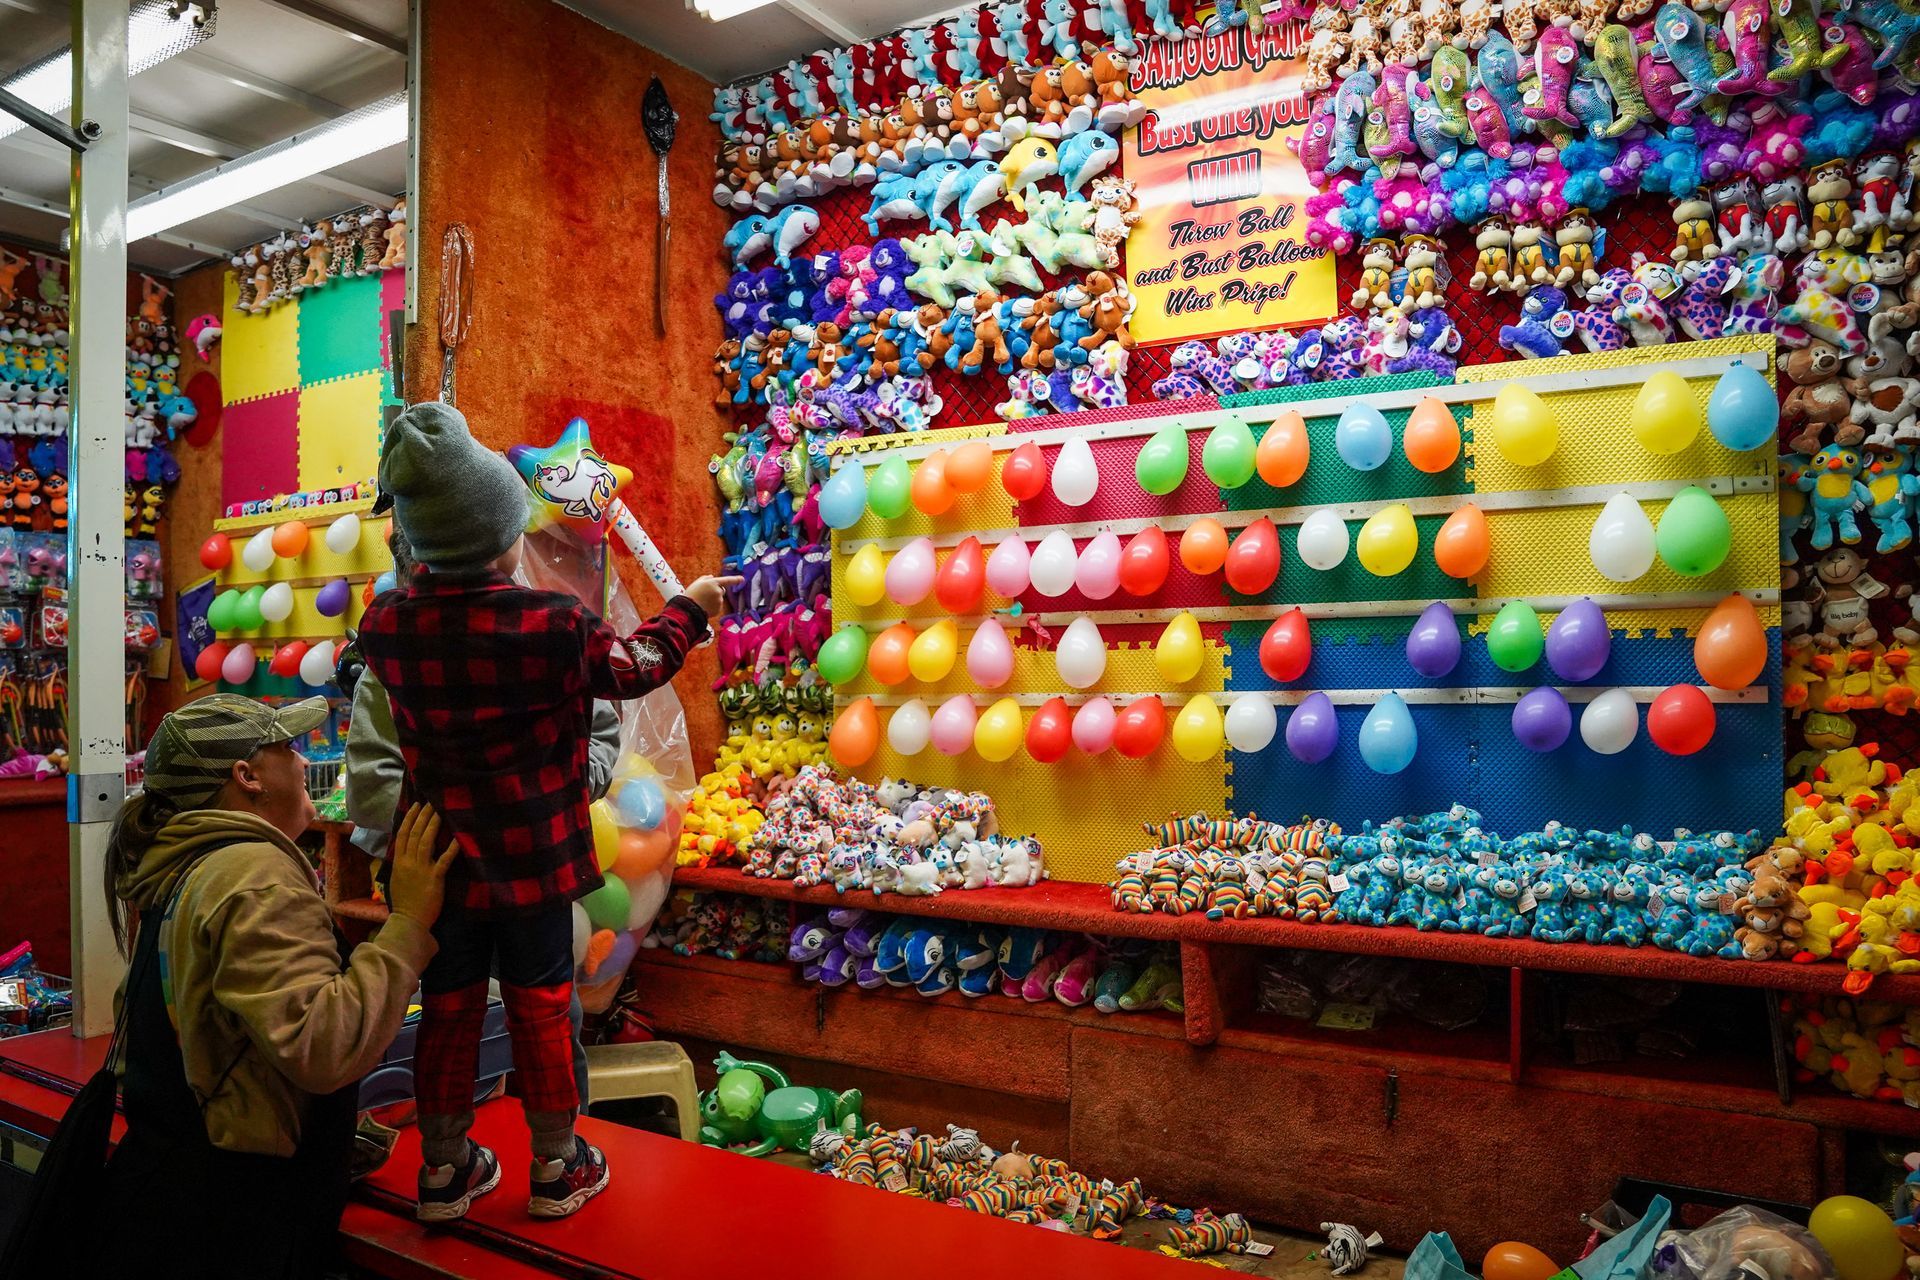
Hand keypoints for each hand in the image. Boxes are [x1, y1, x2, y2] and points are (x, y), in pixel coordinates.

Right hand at [387, 804, 457, 927]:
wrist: (409, 920)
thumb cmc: (405, 901)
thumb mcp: (397, 879)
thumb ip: (401, 863)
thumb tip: (405, 849)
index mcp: (398, 862)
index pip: (402, 834)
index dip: (410, 818)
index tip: (417, 805)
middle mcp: (408, 862)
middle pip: (415, 834)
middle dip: (424, 816)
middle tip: (432, 802)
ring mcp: (421, 869)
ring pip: (426, 842)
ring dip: (434, 825)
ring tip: (440, 811)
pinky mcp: (434, 878)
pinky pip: (444, 860)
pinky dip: (451, 848)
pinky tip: (458, 837)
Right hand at [685, 574, 742, 618]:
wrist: (688, 609)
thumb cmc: (691, 594)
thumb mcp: (697, 583)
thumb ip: (705, 578)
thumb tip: (712, 576)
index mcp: (713, 583)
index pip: (727, 580)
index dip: (735, 579)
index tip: (742, 579)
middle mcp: (718, 592)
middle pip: (721, 590)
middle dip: (716, 591)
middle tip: (704, 595)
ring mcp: (719, 601)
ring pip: (719, 599)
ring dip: (713, 600)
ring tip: (703, 602)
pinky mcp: (718, 609)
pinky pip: (717, 606)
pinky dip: (712, 607)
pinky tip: (705, 607)